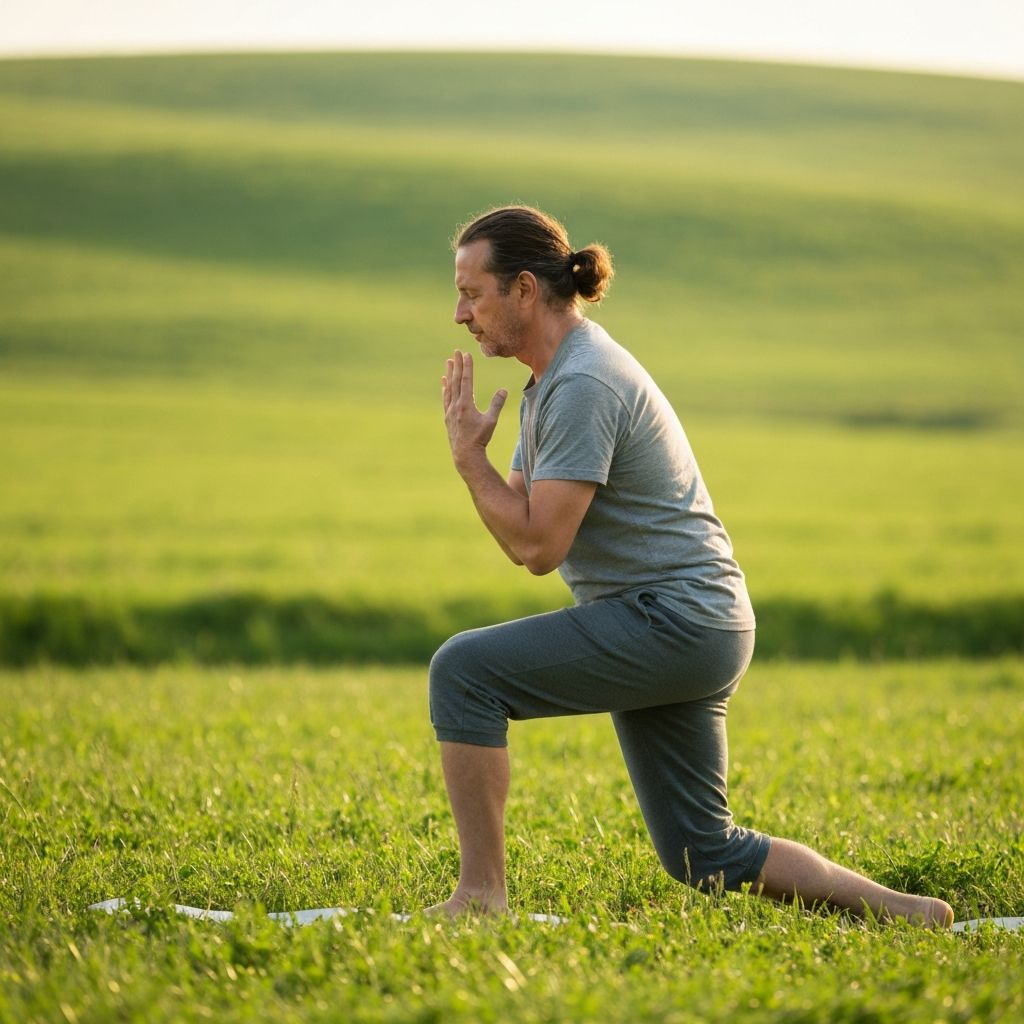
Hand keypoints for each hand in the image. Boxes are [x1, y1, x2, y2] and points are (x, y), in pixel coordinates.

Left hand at [441, 350, 507, 471]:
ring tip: (448, 362)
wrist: (465, 454)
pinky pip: (445, 398)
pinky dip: (445, 388)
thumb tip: (503, 390)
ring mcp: (450, 411)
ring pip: (449, 388)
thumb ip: (496, 404)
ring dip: (450, 374)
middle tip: (456, 352)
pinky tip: (444, 382)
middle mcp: (456, 405)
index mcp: (466, 404)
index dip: (467, 366)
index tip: (466, 354)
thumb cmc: (480, 438)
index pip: (467, 380)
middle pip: (456, 381)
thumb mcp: (491, 421)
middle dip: (457, 365)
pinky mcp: (448, 417)